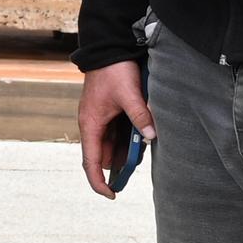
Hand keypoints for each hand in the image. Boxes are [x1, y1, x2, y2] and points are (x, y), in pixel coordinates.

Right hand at [79, 62, 150, 196]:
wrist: (107, 47)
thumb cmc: (114, 70)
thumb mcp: (129, 94)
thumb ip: (141, 116)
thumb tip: (152, 137)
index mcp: (90, 124)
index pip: (90, 161)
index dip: (98, 181)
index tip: (111, 195)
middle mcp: (92, 124)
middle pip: (101, 156)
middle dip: (115, 169)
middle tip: (130, 179)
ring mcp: (100, 118)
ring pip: (111, 146)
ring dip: (124, 155)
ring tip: (139, 160)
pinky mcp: (109, 112)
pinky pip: (117, 134)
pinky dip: (128, 142)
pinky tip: (142, 142)